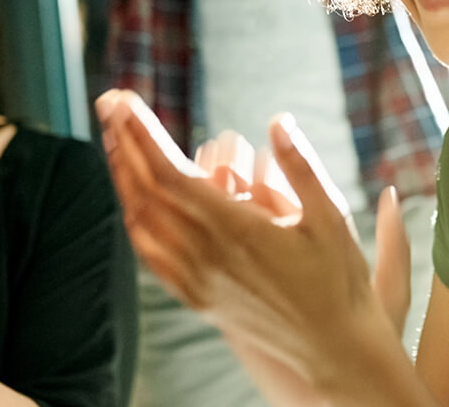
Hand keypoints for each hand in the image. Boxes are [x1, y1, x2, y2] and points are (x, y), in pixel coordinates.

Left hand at [95, 90, 409, 387]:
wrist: (334, 349)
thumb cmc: (339, 281)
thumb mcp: (331, 217)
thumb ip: (301, 167)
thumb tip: (277, 121)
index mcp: (236, 229)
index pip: (170, 172)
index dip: (141, 133)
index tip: (123, 99)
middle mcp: (207, 255)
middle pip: (147, 190)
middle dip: (124, 141)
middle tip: (109, 102)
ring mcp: (198, 280)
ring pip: (142, 222)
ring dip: (123, 177)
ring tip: (115, 141)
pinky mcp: (198, 299)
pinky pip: (152, 257)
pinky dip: (135, 221)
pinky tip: (133, 203)